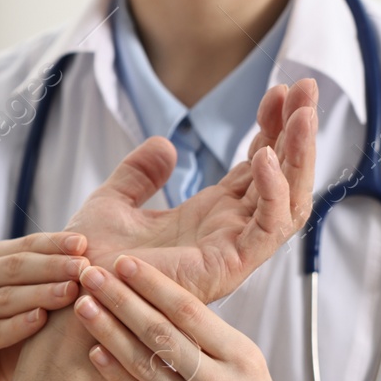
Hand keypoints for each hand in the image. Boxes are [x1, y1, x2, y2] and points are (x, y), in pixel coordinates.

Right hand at [0, 232, 89, 380]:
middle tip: (83, 268)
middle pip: (13, 267)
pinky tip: (41, 320)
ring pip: (3, 298)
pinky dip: (18, 325)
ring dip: (40, 294)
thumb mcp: (32, 303)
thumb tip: (93, 256)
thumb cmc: (12, 337)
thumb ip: (50, 280)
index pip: (23, 246)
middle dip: (51, 266)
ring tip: (71, 293)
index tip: (85, 244)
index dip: (54, 244)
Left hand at [66, 79, 317, 302]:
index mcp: (212, 216)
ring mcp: (234, 250)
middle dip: (298, 132)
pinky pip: (267, 228)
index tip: (279, 88)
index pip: (258, 164)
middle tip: (306, 87)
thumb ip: (138, 174)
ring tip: (301, 114)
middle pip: (283, 176)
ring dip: (299, 155)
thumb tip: (164, 145)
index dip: (272, 126)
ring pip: (288, 199)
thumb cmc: (89, 261)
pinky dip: (274, 192)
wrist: (74, 292)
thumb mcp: (113, 202)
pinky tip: (265, 156)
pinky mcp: (230, 267)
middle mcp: (230, 231)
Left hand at [72, 254, 319, 380]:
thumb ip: (209, 338)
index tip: (123, 261)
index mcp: (241, 357)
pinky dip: (116, 374)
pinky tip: (95, 351)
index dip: (152, 284)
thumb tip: (160, 296)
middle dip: (121, 299)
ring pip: (145, 365)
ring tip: (83, 306)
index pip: (189, 311)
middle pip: (161, 334)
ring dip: (108, 332)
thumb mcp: (247, 365)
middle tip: (89, 273)